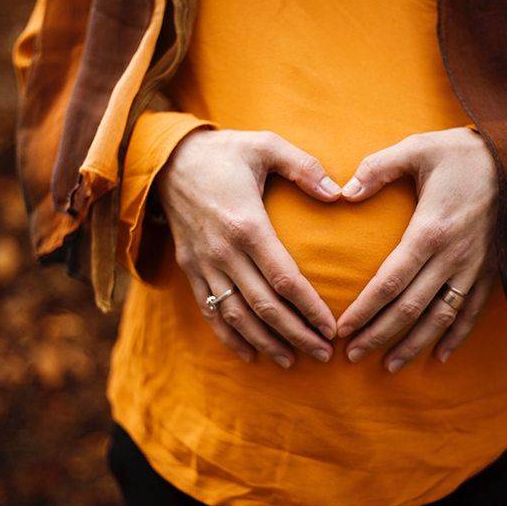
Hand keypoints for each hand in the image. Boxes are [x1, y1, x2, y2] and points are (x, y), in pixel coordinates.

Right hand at [156, 129, 340, 367]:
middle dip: (296, 335)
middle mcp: (224, 252)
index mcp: (247, 225)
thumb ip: (304, 166)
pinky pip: (209, 311)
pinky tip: (249, 355)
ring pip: (237, 316)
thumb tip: (339, 194)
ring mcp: (204, 264)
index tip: (332, 327)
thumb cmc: (224, 152)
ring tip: (293, 361)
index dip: (310, 308)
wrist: (167, 160)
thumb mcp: (265, 144)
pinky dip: (229, 337)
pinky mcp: (190, 269)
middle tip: (324, 354)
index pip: (285, 279)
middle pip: (264, 307)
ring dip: (266, 343)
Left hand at [337, 128, 498, 371]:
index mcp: (430, 230)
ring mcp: (475, 267)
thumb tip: (344, 192)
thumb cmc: (462, 153)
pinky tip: (439, 356)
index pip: (390, 282)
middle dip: (380, 334)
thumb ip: (377, 168)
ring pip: (441, 317)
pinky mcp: (491, 270)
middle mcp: (453, 256)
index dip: (365, 309)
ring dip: (414, 344)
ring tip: (389, 366)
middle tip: (352, 355)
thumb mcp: (417, 148)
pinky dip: (456, 336)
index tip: (343, 329)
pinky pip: (472, 311)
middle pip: (411, 307)